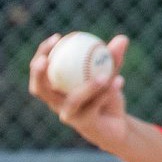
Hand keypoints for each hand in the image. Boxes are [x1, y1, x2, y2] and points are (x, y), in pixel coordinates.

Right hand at [29, 33, 131, 153]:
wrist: (116, 124)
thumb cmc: (106, 95)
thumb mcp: (109, 74)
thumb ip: (113, 58)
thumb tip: (123, 38)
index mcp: (55, 87)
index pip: (39, 69)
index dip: (42, 53)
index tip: (57, 37)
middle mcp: (56, 103)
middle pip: (39, 88)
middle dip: (39, 72)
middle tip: (49, 58)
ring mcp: (69, 115)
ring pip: (73, 100)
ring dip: (89, 86)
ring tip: (104, 75)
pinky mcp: (84, 124)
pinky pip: (95, 106)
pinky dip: (107, 93)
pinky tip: (120, 81)